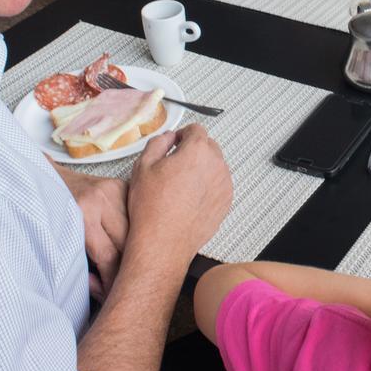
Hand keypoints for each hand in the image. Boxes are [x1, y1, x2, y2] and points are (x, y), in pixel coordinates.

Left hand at [54, 163, 128, 301]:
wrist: (37, 177)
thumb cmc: (45, 214)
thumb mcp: (56, 242)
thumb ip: (80, 265)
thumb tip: (102, 287)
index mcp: (82, 212)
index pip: (109, 255)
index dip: (114, 280)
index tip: (113, 295)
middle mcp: (101, 198)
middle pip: (128, 243)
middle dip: (126, 268)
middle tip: (122, 285)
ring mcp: (114, 189)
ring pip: (137, 231)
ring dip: (134, 251)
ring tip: (128, 267)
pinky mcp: (122, 185)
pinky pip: (136, 216)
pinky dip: (135, 234)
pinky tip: (132, 245)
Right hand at [128, 124, 232, 258]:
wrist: (163, 241)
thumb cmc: (153, 208)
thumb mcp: (144, 166)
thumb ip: (158, 142)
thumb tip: (168, 137)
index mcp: (197, 151)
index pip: (196, 129)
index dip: (183, 134)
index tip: (176, 142)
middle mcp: (216, 165)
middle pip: (208, 146)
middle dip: (193, 150)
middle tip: (176, 164)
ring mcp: (224, 184)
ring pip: (215, 165)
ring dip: (202, 168)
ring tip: (181, 184)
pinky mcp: (226, 201)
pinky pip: (219, 184)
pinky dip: (208, 186)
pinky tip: (190, 197)